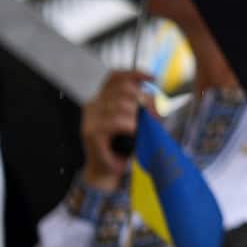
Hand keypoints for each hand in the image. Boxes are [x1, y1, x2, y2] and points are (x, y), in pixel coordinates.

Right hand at [80, 71, 152, 191]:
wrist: (107, 172)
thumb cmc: (122, 147)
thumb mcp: (134, 121)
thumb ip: (141, 107)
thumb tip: (155, 96)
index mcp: (102, 99)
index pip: (115, 77)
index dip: (135, 74)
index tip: (152, 77)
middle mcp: (94, 105)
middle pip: (123, 90)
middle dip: (144, 100)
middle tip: (154, 115)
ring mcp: (91, 119)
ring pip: (122, 106)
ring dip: (138, 117)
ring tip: (141, 129)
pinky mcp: (92, 133)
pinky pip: (116, 122)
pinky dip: (130, 126)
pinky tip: (134, 133)